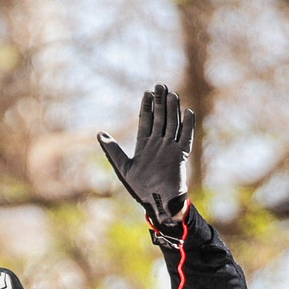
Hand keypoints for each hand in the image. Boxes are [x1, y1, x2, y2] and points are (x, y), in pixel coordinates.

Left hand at [98, 83, 195, 226]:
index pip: (146, 121)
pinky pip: (185, 137)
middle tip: (160, 86)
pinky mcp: (180, 155)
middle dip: (160, 103)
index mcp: (144, 145)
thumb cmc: (140, 188)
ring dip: (172, 110)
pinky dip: (187, 125)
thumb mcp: (123, 167)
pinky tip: (188, 112)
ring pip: (172, 124)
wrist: (158, 202)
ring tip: (172, 94)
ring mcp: (169, 148)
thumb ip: (112, 150)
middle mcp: (158, 144)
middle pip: (160, 119)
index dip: (147, 107)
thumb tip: (99, 134)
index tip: (147, 92)